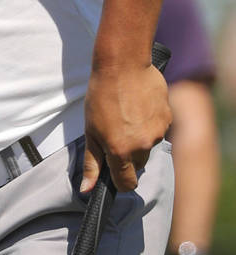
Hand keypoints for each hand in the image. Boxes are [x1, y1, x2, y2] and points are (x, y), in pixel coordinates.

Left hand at [82, 61, 170, 192]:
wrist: (122, 65)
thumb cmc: (101, 95)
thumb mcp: (90, 130)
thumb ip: (92, 162)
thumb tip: (87, 190)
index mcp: (120, 151)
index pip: (126, 183)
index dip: (119, 180)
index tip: (114, 171)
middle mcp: (142, 145)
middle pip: (138, 164)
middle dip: (128, 155)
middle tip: (116, 132)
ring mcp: (157, 132)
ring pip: (149, 146)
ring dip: (140, 137)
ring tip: (127, 115)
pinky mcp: (167, 118)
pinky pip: (159, 129)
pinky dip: (150, 123)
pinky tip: (139, 107)